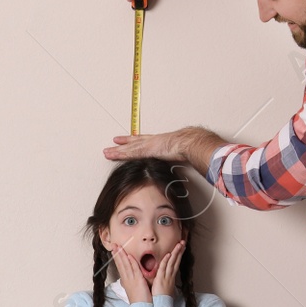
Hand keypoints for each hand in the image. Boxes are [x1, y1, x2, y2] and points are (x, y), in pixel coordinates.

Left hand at [104, 127, 231, 174]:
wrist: (194, 143)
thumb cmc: (196, 147)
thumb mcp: (191, 154)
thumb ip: (191, 160)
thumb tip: (199, 166)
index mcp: (165, 142)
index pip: (149, 141)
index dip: (140, 141)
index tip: (132, 140)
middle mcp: (155, 141)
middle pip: (137, 142)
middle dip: (125, 142)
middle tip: (115, 141)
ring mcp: (150, 144)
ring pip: (130, 148)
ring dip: (118, 150)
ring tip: (106, 151)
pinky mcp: (147, 149)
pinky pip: (130, 152)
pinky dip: (120, 153)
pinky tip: (111, 154)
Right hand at [108, 242, 151, 302]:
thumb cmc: (139, 299)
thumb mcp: (134, 288)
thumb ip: (132, 281)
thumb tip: (130, 277)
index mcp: (126, 280)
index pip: (120, 266)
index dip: (117, 257)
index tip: (114, 250)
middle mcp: (127, 279)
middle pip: (121, 264)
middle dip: (117, 254)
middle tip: (113, 244)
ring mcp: (131, 279)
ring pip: (125, 265)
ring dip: (121, 255)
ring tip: (118, 247)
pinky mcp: (138, 281)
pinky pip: (134, 270)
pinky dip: (131, 263)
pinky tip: (129, 256)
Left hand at [151, 239, 184, 297]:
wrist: (161, 305)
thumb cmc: (162, 297)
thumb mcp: (164, 286)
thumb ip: (164, 279)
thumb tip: (164, 277)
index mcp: (170, 276)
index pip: (175, 263)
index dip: (178, 255)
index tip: (181, 247)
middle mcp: (170, 275)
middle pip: (176, 260)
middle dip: (180, 251)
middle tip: (183, 242)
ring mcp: (167, 277)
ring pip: (172, 262)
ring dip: (176, 253)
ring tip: (179, 244)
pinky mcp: (161, 279)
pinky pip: (164, 268)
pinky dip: (166, 261)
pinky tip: (169, 254)